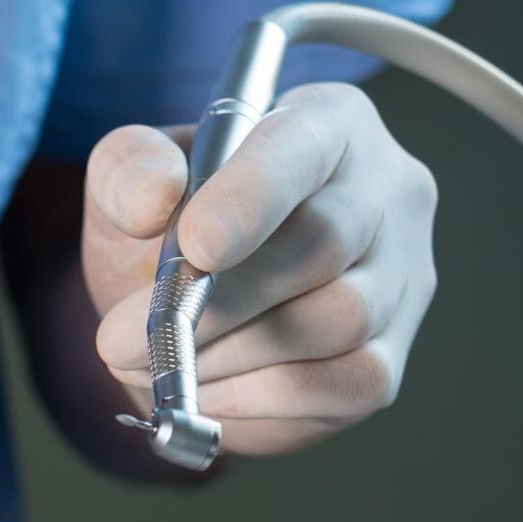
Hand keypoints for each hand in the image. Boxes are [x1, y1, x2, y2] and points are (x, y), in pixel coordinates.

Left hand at [82, 81, 438, 455]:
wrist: (178, 319)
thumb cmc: (166, 234)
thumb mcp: (126, 187)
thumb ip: (127, 171)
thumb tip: (153, 196)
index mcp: (323, 124)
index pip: (305, 145)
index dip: (253, 196)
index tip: (196, 245)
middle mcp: (383, 192)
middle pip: (325, 243)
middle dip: (216, 302)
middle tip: (123, 340)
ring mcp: (399, 280)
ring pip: (337, 319)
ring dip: (227, 353)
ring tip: (156, 363)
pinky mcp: (385, 361)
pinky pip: (343, 384)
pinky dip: (259, 396)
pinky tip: (205, 390)